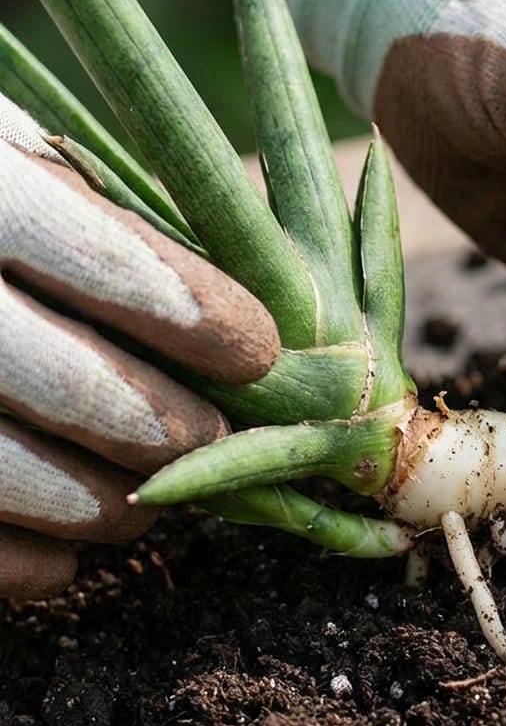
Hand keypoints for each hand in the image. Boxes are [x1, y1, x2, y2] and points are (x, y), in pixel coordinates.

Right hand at [0, 97, 278, 599]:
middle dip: (164, 427)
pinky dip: (18, 563)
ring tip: (143, 508)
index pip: (104, 259)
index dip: (196, 315)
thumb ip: (93, 210)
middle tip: (209, 441)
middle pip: (71, 381)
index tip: (260, 352)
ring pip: (3, 470)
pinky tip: (59, 560)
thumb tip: (245, 298)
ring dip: (98, 506)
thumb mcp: (4, 162)